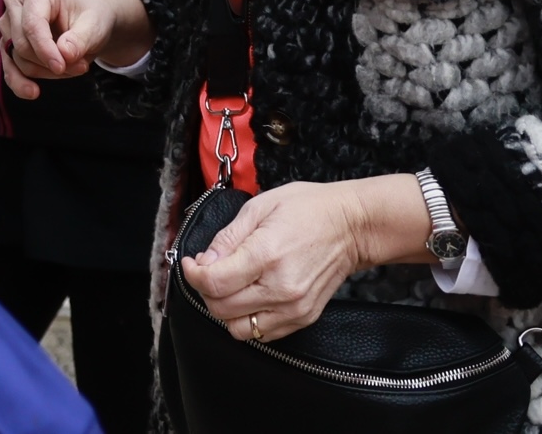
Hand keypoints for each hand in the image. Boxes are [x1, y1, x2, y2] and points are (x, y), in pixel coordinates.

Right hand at [0, 0, 148, 96]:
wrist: (89, 23)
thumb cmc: (91, 18)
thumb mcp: (95, 25)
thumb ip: (81, 39)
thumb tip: (64, 54)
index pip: (32, 24)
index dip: (45, 49)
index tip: (62, 67)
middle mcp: (16, 2)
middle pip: (22, 43)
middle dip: (50, 62)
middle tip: (81, 67)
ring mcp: (8, 23)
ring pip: (18, 59)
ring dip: (47, 71)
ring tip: (73, 68)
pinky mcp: (8, 43)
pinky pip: (9, 68)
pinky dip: (20, 82)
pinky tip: (32, 91)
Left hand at [183, 175, 436, 340]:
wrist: (351, 227)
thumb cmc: (307, 210)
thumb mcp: (258, 208)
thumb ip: (226, 238)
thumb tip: (204, 261)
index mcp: (267, 256)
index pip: (214, 283)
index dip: (192, 274)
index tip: (191, 263)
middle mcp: (281, 289)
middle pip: (221, 309)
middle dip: (205, 290)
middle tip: (209, 270)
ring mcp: (294, 308)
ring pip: (239, 329)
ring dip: (225, 310)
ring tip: (229, 286)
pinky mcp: (303, 318)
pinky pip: (263, 334)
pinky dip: (247, 320)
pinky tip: (249, 296)